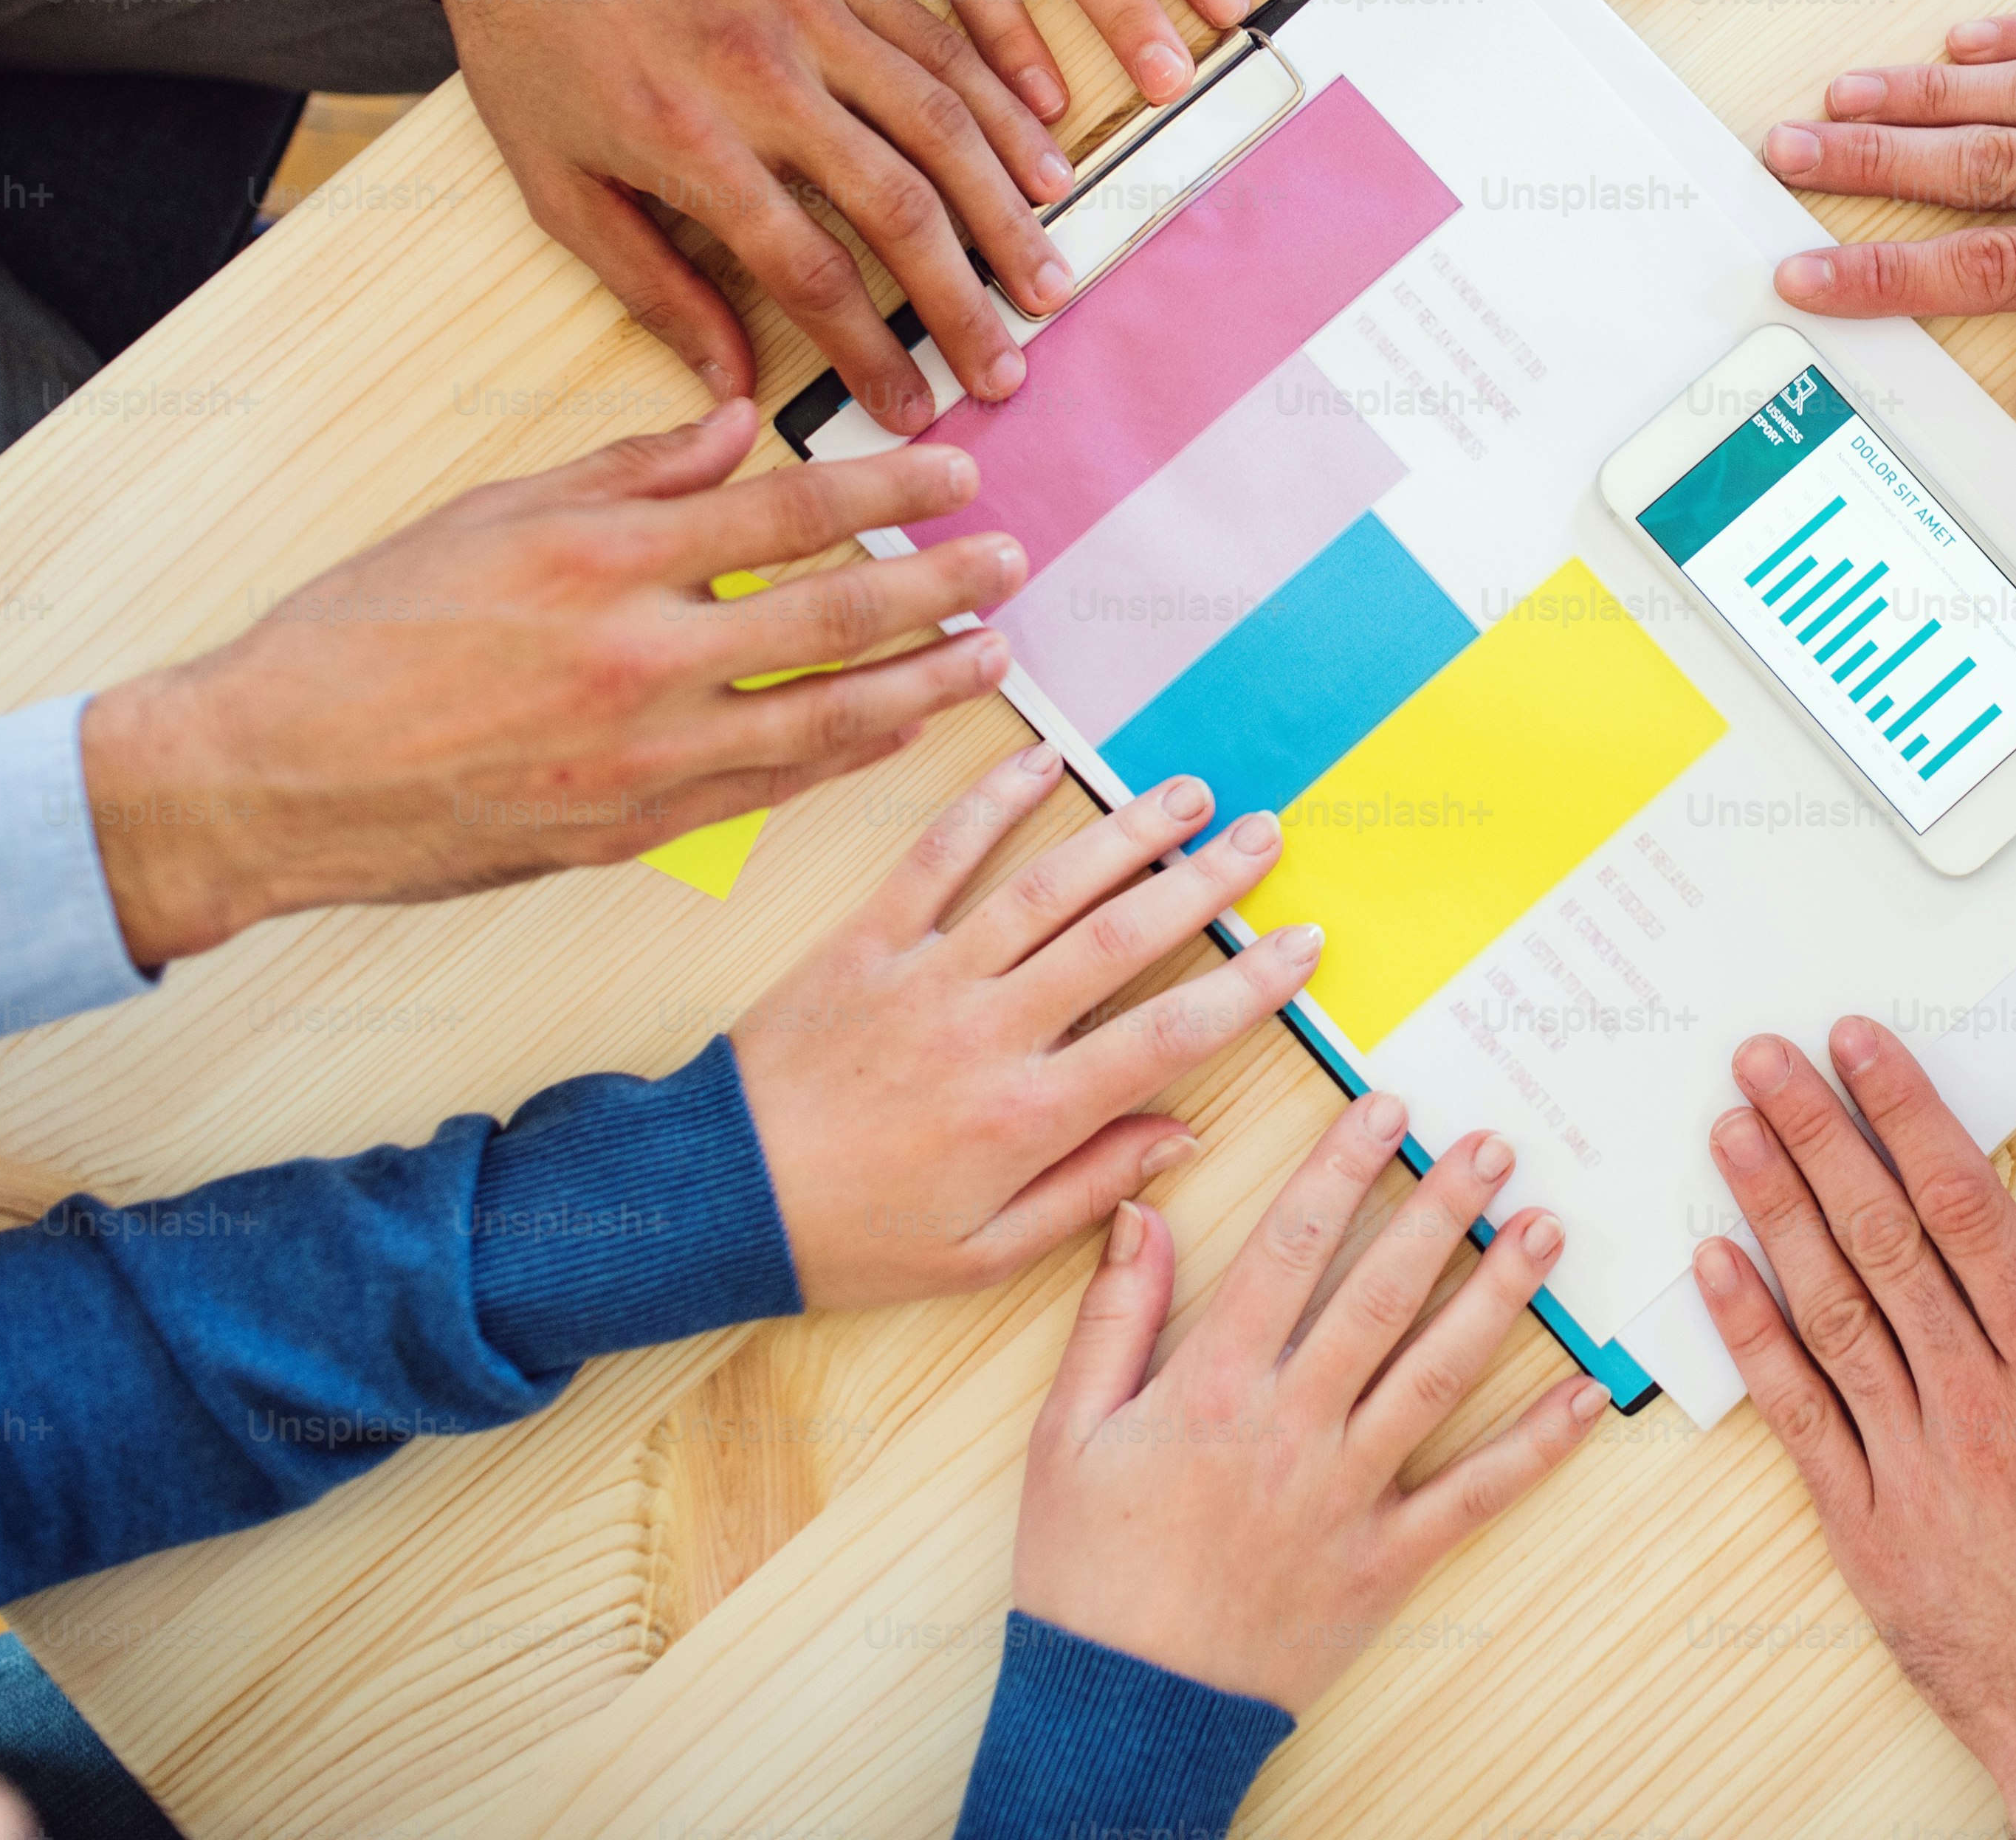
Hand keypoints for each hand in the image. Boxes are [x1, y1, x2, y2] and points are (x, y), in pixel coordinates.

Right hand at [80, 402, 1014, 965]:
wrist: (266, 777)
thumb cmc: (358, 635)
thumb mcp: (484, 515)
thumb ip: (623, 472)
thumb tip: (733, 420)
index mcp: (598, 560)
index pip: (783, 511)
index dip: (886, 485)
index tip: (961, 467)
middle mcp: (634, 657)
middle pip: (830, 613)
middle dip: (939, 585)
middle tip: (1015, 561)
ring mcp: (638, 756)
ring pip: (823, 715)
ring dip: (922, 684)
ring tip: (993, 655)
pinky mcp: (629, 831)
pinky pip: (769, 788)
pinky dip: (845, 758)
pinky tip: (896, 733)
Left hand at [447, 0, 1080, 433]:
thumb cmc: (533, 43)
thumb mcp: (558, 186)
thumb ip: (655, 290)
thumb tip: (736, 384)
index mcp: (688, 137)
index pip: (809, 269)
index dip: (871, 351)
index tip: (909, 407)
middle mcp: (764, 70)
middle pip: (899, 204)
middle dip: (964, 300)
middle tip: (1007, 366)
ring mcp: (812, 3)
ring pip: (943, 118)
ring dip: (1007, 211)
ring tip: (1047, 281)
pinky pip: (942, 37)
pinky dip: (1002, 104)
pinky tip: (1042, 159)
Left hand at [733, 746, 1322, 1306]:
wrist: (715, 1199)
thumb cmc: (852, 1237)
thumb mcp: (982, 1253)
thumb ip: (1088, 1191)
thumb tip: (1181, 1138)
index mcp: (1024, 1116)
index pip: (1165, 1036)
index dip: (1245, 987)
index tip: (1300, 945)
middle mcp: (985, 1032)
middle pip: (1118, 940)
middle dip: (1202, 882)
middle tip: (1264, 835)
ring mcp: (925, 976)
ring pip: (1043, 887)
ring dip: (1121, 833)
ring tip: (1185, 793)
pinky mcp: (866, 941)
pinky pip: (936, 858)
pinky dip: (988, 803)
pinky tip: (1041, 761)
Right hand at [1013, 1094, 1608, 1710]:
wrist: (1124, 1710)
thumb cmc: (1087, 1569)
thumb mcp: (1065, 1433)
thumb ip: (1113, 1317)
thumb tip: (1142, 1212)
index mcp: (1211, 1387)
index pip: (1289, 1247)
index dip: (1343, 1168)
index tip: (1388, 1111)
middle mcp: (1289, 1428)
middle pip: (1379, 1296)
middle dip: (1441, 1212)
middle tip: (1495, 1146)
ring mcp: (1345, 1495)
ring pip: (1436, 1377)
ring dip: (1499, 1300)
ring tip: (1546, 1234)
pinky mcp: (1384, 1562)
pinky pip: (1473, 1496)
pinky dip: (1537, 1446)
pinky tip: (1587, 1395)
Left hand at [1695, 1022, 2015, 1837]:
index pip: (1966, 1208)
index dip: (1905, 1117)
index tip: (1860, 1049)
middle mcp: (1980, 1402)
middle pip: (1883, 1236)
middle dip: (1819, 1133)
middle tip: (1763, 1056)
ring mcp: (1914, 1465)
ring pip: (1830, 1308)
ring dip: (1773, 1208)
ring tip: (1730, 1128)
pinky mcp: (1867, 1529)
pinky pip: (1797, 1415)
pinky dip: (1752, 1336)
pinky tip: (1717, 1267)